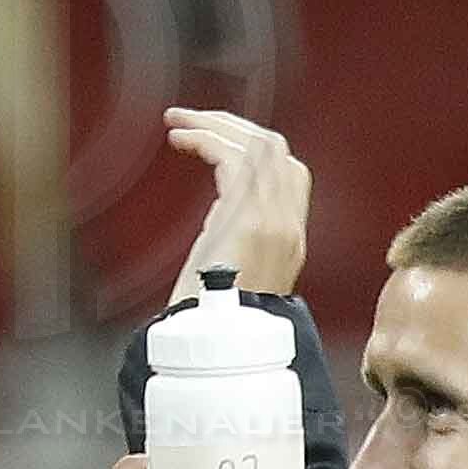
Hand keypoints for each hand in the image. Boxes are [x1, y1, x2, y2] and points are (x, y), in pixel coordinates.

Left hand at [168, 108, 310, 302]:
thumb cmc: (214, 319)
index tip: (212, 141)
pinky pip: (234, 158)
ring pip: (261, 146)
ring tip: (178, 123)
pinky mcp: (250, 221)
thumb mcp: (234, 268)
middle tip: (192, 120)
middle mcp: (289, 225)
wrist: (216, 348)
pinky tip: (180, 140)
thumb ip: (240, 233)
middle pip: (278, 151)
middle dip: (233, 126)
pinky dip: (205, 139)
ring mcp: (275, 222)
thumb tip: (224, 203)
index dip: (250, 148)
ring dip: (216, 125)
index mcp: (289, 238)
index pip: (287, 172)